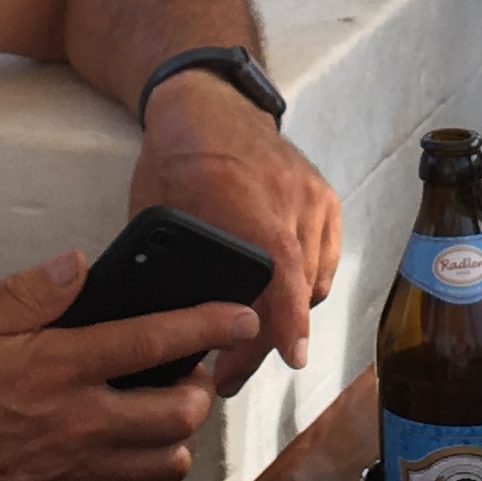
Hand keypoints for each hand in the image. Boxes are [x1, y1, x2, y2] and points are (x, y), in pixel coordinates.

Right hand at [0, 253, 240, 480]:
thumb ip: (25, 295)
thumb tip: (76, 265)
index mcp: (58, 370)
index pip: (154, 340)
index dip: (208, 324)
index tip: (241, 314)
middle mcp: (82, 424)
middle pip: (179, 410)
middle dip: (199, 387)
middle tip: (187, 371)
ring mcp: (81, 474)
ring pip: (168, 461)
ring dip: (176, 435)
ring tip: (160, 413)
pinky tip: (125, 459)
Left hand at [130, 76, 342, 373]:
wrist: (212, 103)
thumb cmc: (176, 156)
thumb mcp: (154, 208)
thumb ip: (168, 259)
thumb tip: (162, 324)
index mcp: (237, 195)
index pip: (278, 262)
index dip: (287, 313)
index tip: (295, 355)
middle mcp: (286, 196)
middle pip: (293, 286)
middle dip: (263, 342)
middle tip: (228, 376)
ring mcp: (312, 197)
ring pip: (313, 281)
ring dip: (285, 319)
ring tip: (247, 346)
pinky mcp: (327, 200)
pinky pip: (326, 263)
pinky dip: (306, 290)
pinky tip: (278, 306)